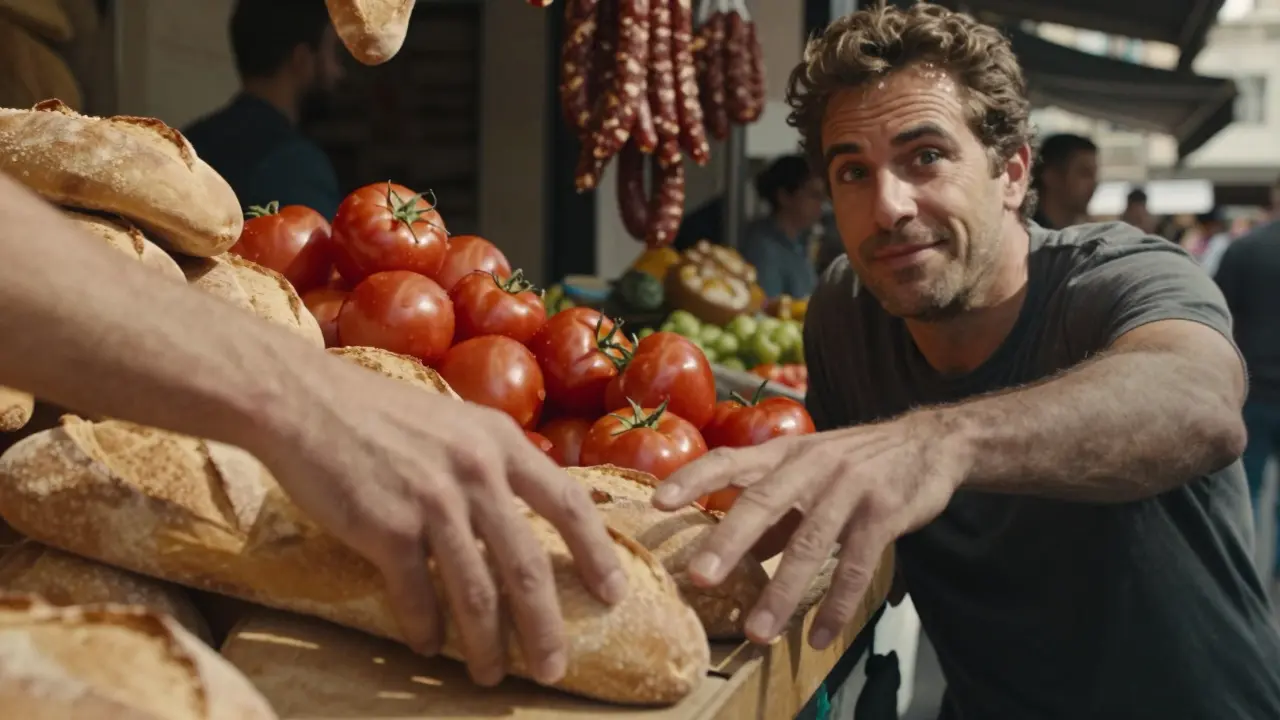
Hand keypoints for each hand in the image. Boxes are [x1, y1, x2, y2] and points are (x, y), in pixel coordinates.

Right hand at [251, 358, 626, 687]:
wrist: (304, 401)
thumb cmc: (377, 413)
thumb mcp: (455, 421)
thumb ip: (492, 460)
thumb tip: (525, 509)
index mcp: (500, 442)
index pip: (568, 502)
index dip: (598, 553)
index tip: (615, 593)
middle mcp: (476, 472)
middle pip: (528, 566)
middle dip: (545, 627)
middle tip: (554, 668)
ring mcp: (433, 501)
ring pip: (476, 593)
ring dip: (487, 645)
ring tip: (490, 675)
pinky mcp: (387, 527)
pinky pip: (418, 596)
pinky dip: (426, 629)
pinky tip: (429, 647)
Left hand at [652, 411, 967, 648]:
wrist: (929, 443)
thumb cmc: (856, 462)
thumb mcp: (807, 474)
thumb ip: (772, 511)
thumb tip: (731, 552)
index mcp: (785, 453)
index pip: (729, 460)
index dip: (692, 478)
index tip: (657, 503)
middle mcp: (812, 465)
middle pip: (763, 502)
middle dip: (728, 542)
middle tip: (698, 577)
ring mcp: (850, 488)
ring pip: (810, 544)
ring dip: (782, 592)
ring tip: (758, 632)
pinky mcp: (885, 513)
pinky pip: (856, 565)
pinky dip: (836, 604)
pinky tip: (820, 635)